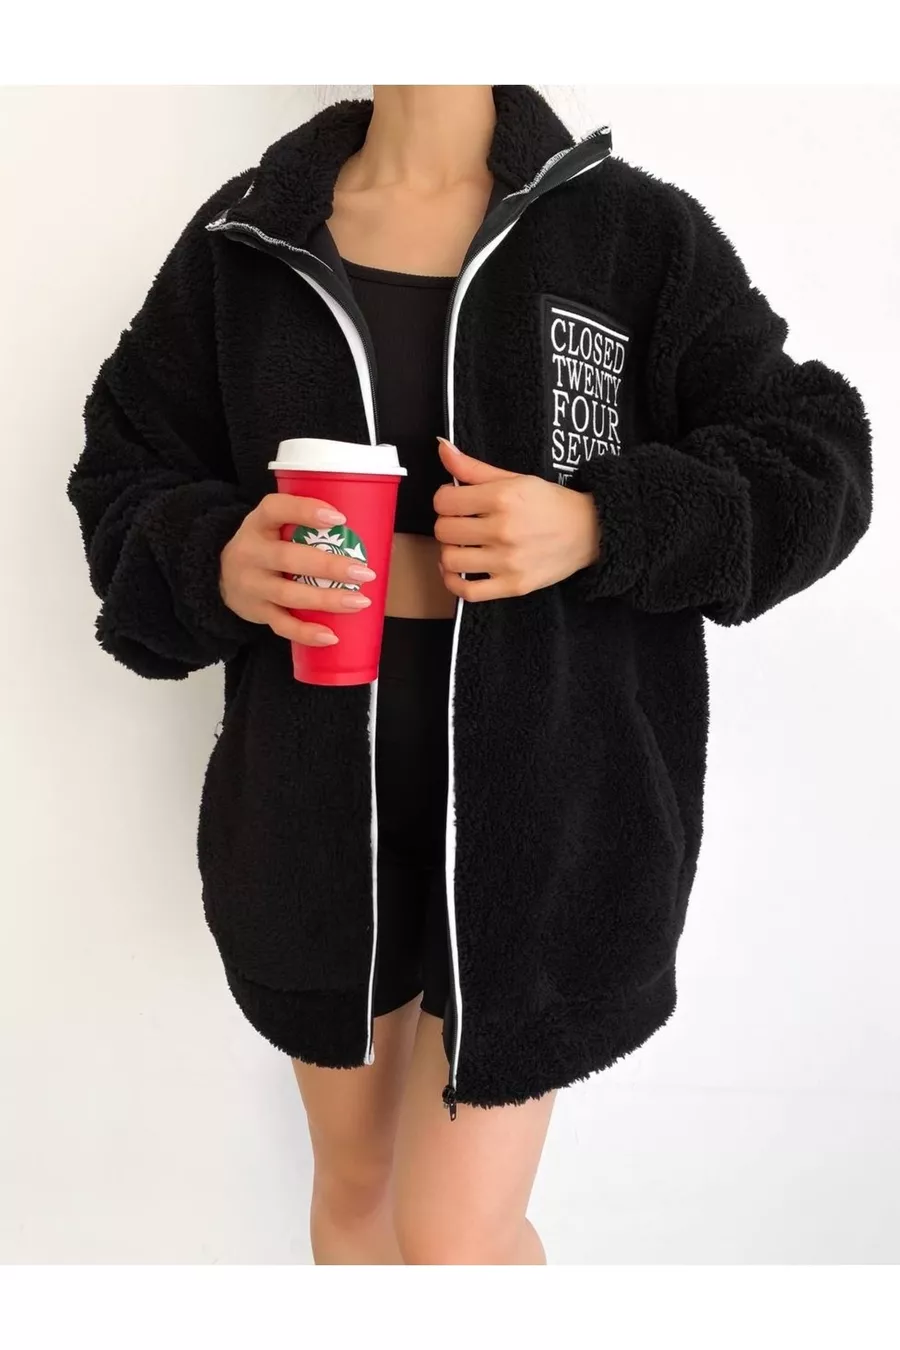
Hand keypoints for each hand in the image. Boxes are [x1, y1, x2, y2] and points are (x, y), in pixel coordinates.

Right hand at [219, 493, 376, 645]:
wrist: (221, 575)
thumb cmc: (266, 545)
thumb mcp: (275, 526)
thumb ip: (311, 527)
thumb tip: (382, 543)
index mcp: (258, 523)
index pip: (276, 509)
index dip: (305, 511)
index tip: (340, 519)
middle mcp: (250, 552)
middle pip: (287, 558)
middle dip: (328, 566)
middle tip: (364, 572)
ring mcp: (251, 585)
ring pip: (288, 594)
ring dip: (326, 599)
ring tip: (359, 601)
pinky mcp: (256, 612)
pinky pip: (282, 625)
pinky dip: (306, 633)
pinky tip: (331, 636)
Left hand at [433, 437, 601, 601]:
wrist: (589, 531)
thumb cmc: (550, 503)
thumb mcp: (515, 478)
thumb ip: (474, 467)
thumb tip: (441, 447)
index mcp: (503, 498)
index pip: (444, 501)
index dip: (444, 499)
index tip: (455, 501)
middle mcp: (504, 530)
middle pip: (444, 530)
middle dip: (447, 524)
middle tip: (461, 522)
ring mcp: (508, 561)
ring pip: (450, 560)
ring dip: (449, 552)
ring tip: (462, 545)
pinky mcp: (513, 585)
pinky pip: (467, 592)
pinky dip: (454, 582)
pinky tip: (458, 570)